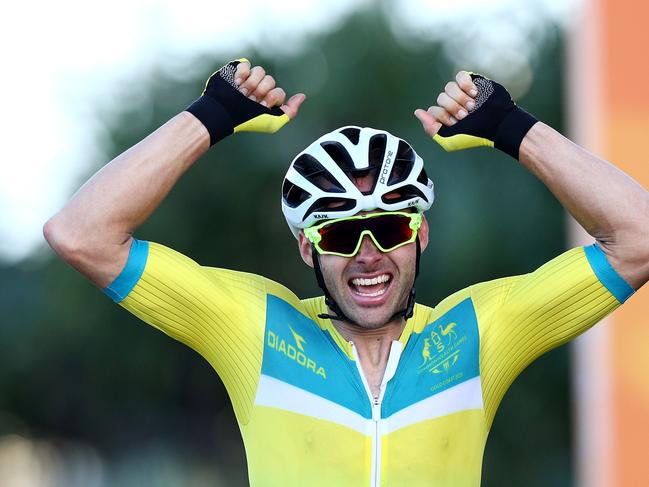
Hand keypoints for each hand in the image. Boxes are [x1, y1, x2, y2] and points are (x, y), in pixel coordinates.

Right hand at [234, 60, 304, 118]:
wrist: (223, 112)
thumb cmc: (247, 121)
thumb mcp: (273, 122)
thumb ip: (290, 111)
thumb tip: (302, 96)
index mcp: (267, 100)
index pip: (279, 92)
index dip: (271, 99)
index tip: (262, 107)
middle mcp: (259, 89)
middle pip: (270, 80)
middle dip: (261, 91)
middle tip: (250, 100)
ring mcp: (248, 79)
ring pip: (260, 71)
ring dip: (251, 84)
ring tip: (241, 93)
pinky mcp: (237, 71)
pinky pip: (246, 64)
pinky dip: (241, 74)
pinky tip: (236, 83)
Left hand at [414, 72, 537, 158]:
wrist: (499, 124)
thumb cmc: (475, 135)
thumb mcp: (449, 140)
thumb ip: (431, 128)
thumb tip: (418, 112)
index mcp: (446, 117)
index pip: (433, 110)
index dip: (443, 116)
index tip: (455, 123)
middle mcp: (452, 103)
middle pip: (441, 98)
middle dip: (452, 108)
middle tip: (465, 115)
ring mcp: (462, 92)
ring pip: (448, 87)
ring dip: (460, 98)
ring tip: (472, 106)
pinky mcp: (473, 82)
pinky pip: (459, 76)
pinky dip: (465, 84)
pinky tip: (474, 93)